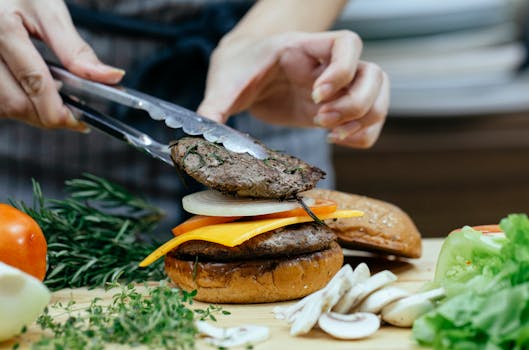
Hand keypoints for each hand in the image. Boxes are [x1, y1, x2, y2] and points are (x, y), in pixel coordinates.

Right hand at [0, 0, 123, 130]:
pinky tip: (29, 91)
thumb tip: (111, 77)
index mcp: (3, 27)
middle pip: (16, 103)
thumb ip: (76, 49)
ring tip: (50, 96)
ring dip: (31, 111)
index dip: (61, 110)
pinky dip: (16, 103)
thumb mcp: (48, 10)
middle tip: (72, 112)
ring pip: (4, 108)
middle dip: (48, 115)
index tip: (81, 121)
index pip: (35, 82)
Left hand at [198, 30, 388, 148]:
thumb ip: (214, 108)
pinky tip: (336, 139)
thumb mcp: (224, 85)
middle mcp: (326, 67)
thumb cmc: (237, 69)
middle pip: (372, 73)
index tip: (317, 95)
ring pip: (379, 94)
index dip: (342, 69)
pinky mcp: (332, 110)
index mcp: (303, 48)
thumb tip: (202, 136)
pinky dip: (363, 133)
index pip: (346, 44)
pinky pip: (369, 118)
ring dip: (364, 119)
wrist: (243, 72)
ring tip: (332, 133)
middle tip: (320, 121)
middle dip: (353, 103)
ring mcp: (334, 89)